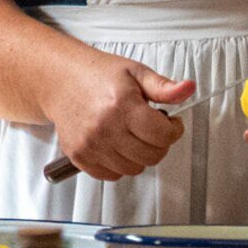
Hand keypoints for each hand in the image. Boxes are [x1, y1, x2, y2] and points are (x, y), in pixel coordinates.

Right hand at [41, 49, 192, 180]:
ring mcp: (91, 145)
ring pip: (133, 169)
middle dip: (158, 143)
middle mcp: (105, 127)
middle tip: (150, 128)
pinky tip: (116, 145)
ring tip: (131, 134)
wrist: (60, 80)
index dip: (173, 129)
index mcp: (122, 105)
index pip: (163, 135)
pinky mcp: (79, 156)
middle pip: (151, 155)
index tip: (170, 122)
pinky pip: (111, 175)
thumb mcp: (135, 72)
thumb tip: (188, 89)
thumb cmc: (96, 75)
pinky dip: (119, 164)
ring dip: (139, 155)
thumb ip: (163, 86)